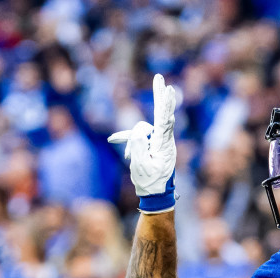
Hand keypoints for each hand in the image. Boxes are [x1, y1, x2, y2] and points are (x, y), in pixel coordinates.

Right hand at [108, 74, 177, 212]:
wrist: (155, 195)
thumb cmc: (150, 183)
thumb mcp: (140, 167)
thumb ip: (137, 147)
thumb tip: (137, 133)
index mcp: (163, 145)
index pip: (164, 120)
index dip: (164, 103)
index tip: (167, 89)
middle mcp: (163, 140)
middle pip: (161, 114)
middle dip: (160, 97)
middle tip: (160, 79)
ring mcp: (158, 142)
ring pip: (141, 130)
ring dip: (131, 142)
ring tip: (128, 158)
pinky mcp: (153, 145)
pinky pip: (139, 137)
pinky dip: (129, 141)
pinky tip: (113, 140)